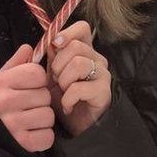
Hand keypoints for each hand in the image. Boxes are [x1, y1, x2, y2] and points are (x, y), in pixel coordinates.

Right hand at [0, 43, 54, 151]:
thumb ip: (15, 63)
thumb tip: (28, 47)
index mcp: (2, 82)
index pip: (38, 74)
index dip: (38, 80)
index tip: (29, 86)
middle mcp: (6, 101)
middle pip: (45, 96)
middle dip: (40, 100)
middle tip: (27, 105)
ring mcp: (13, 124)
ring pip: (48, 116)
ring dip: (42, 119)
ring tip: (28, 119)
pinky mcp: (21, 143)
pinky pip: (47, 137)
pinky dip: (43, 137)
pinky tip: (31, 133)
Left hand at [47, 21, 111, 136]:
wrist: (74, 127)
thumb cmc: (63, 99)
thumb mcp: (52, 76)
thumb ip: (52, 57)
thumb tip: (52, 42)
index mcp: (85, 51)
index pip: (83, 28)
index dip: (67, 33)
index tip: (56, 44)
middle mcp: (97, 59)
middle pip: (76, 46)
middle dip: (58, 64)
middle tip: (56, 80)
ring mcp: (103, 75)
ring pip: (79, 64)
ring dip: (63, 80)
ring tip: (63, 93)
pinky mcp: (103, 92)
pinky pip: (79, 87)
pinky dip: (67, 98)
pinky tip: (68, 106)